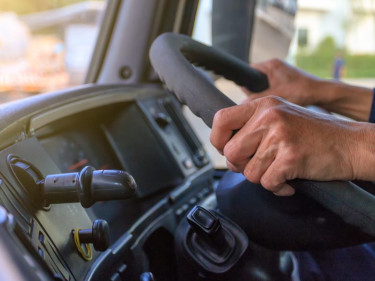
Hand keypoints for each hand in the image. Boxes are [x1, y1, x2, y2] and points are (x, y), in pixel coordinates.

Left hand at [210, 96, 362, 195]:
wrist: (351, 144)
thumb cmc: (314, 135)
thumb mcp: (280, 117)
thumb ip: (253, 126)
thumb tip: (224, 146)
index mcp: (263, 105)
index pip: (220, 120)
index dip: (218, 140)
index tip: (227, 150)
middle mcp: (269, 117)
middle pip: (230, 152)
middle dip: (241, 166)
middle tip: (259, 165)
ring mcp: (280, 136)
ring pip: (248, 172)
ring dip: (263, 178)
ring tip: (279, 170)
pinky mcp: (291, 156)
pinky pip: (267, 183)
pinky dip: (277, 188)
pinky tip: (289, 181)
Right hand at [243, 59, 323, 105]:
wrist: (321, 93)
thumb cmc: (301, 91)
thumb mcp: (275, 96)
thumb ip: (257, 99)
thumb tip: (242, 104)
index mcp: (271, 64)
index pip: (249, 70)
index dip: (246, 82)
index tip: (247, 94)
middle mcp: (275, 65)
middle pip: (255, 77)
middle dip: (255, 88)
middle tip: (259, 99)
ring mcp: (281, 70)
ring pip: (264, 81)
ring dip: (264, 91)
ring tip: (270, 99)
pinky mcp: (286, 77)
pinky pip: (272, 84)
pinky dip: (272, 91)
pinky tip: (277, 99)